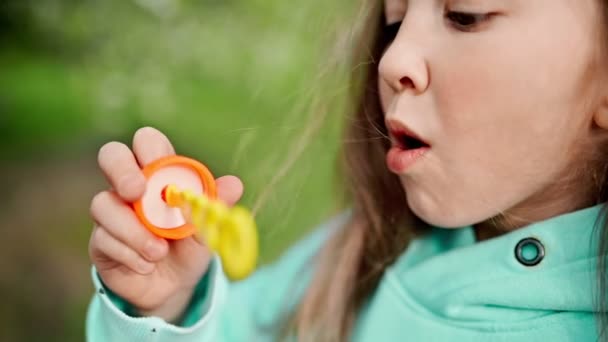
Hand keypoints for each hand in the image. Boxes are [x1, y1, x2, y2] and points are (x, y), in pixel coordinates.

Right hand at [89, 127, 242, 321]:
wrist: (175, 287)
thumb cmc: (191, 246)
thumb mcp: (208, 228)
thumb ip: (217, 206)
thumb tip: (234, 184)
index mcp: (160, 174)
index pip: (147, 141)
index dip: (150, 147)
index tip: (160, 166)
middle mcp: (131, 187)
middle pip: (111, 155)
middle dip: (122, 170)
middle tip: (136, 191)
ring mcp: (112, 212)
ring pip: (103, 204)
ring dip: (133, 231)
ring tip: (159, 252)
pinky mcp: (99, 241)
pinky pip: (103, 240)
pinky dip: (130, 254)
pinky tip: (147, 266)